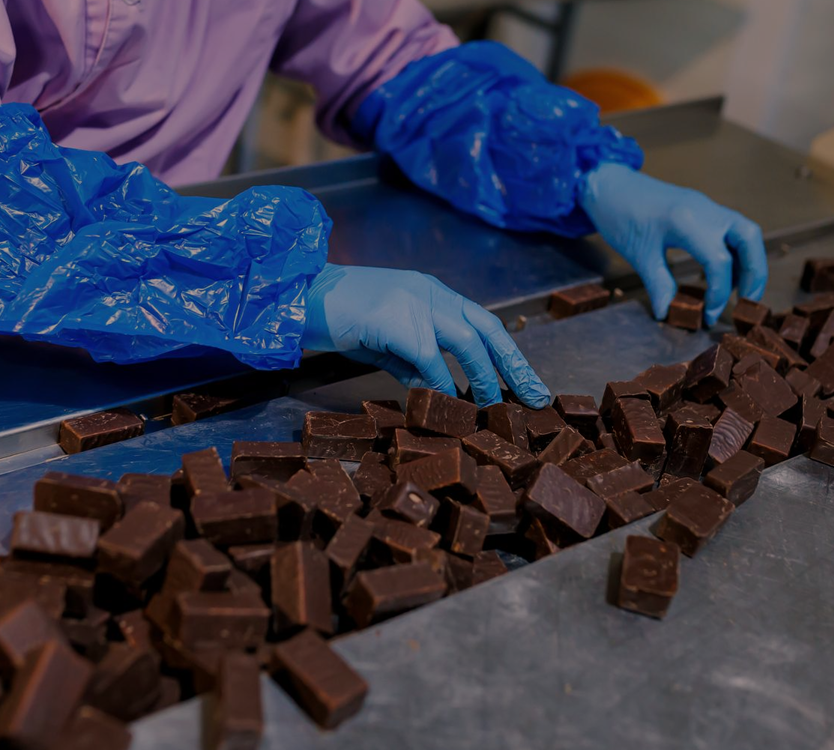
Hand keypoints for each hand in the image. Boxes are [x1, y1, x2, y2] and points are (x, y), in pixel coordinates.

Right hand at [302, 264, 550, 408]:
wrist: (298, 297)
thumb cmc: (337, 319)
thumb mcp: (384, 343)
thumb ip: (413, 362)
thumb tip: (439, 392)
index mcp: (430, 292)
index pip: (482, 321)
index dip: (509, 354)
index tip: (528, 382)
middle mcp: (429, 292)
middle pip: (486, 328)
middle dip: (514, 366)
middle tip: (535, 399)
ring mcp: (414, 302)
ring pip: (467, 342)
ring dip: (484, 378)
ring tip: (493, 408)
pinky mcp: (396, 320)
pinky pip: (430, 360)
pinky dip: (442, 386)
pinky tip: (449, 405)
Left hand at [580, 163, 767, 325]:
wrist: (610, 185)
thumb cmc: (620, 215)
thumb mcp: (638, 255)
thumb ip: (658, 285)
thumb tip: (668, 313)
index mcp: (686, 221)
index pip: (719, 261)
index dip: (719, 293)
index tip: (709, 315)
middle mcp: (705, 210)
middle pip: (749, 239)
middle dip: (754, 273)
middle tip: (746, 303)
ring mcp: (707, 206)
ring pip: (746, 232)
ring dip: (750, 262)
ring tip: (739, 292)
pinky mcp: (704, 209)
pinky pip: (732, 230)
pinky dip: (736, 253)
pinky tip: (725, 273)